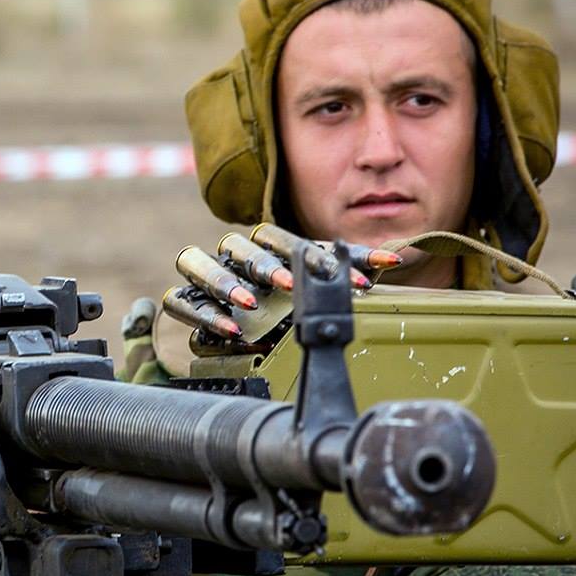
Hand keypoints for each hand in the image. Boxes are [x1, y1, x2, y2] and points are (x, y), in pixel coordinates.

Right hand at [163, 223, 401, 345]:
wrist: (233, 334)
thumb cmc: (279, 308)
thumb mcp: (315, 293)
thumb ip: (344, 274)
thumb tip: (395, 258)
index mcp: (263, 248)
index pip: (285, 240)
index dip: (316, 257)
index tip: (353, 283)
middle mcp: (230, 257)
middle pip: (237, 243)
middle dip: (264, 264)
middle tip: (289, 286)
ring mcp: (202, 278)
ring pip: (196, 261)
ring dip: (223, 280)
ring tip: (248, 304)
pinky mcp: (182, 302)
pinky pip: (180, 301)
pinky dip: (203, 313)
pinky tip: (230, 330)